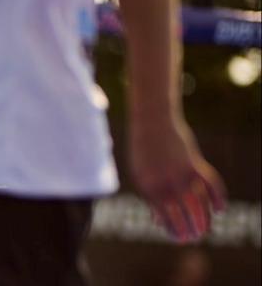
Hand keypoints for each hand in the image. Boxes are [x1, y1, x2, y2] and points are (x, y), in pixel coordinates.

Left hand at [129, 115, 225, 241]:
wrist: (150, 121)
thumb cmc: (143, 150)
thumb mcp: (140, 174)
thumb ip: (151, 197)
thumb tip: (158, 223)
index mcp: (148, 188)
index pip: (165, 218)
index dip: (175, 231)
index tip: (181, 238)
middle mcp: (165, 184)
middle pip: (184, 214)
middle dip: (192, 229)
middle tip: (196, 237)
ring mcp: (180, 174)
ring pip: (199, 204)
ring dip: (205, 219)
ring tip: (206, 229)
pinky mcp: (194, 164)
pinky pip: (211, 185)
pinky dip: (219, 198)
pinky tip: (220, 209)